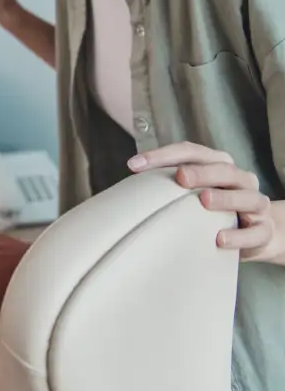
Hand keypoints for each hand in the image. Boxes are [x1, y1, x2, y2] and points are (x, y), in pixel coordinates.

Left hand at [129, 142, 281, 261]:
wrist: (258, 234)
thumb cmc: (214, 210)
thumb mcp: (193, 194)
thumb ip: (170, 187)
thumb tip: (127, 191)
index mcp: (219, 164)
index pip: (192, 152)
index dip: (163, 155)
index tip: (134, 164)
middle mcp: (240, 180)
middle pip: (223, 170)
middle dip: (201, 171)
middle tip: (180, 177)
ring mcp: (256, 204)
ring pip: (246, 197)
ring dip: (224, 198)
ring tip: (203, 200)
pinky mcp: (263, 231)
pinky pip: (255, 232)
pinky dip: (239, 236)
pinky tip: (219, 238)